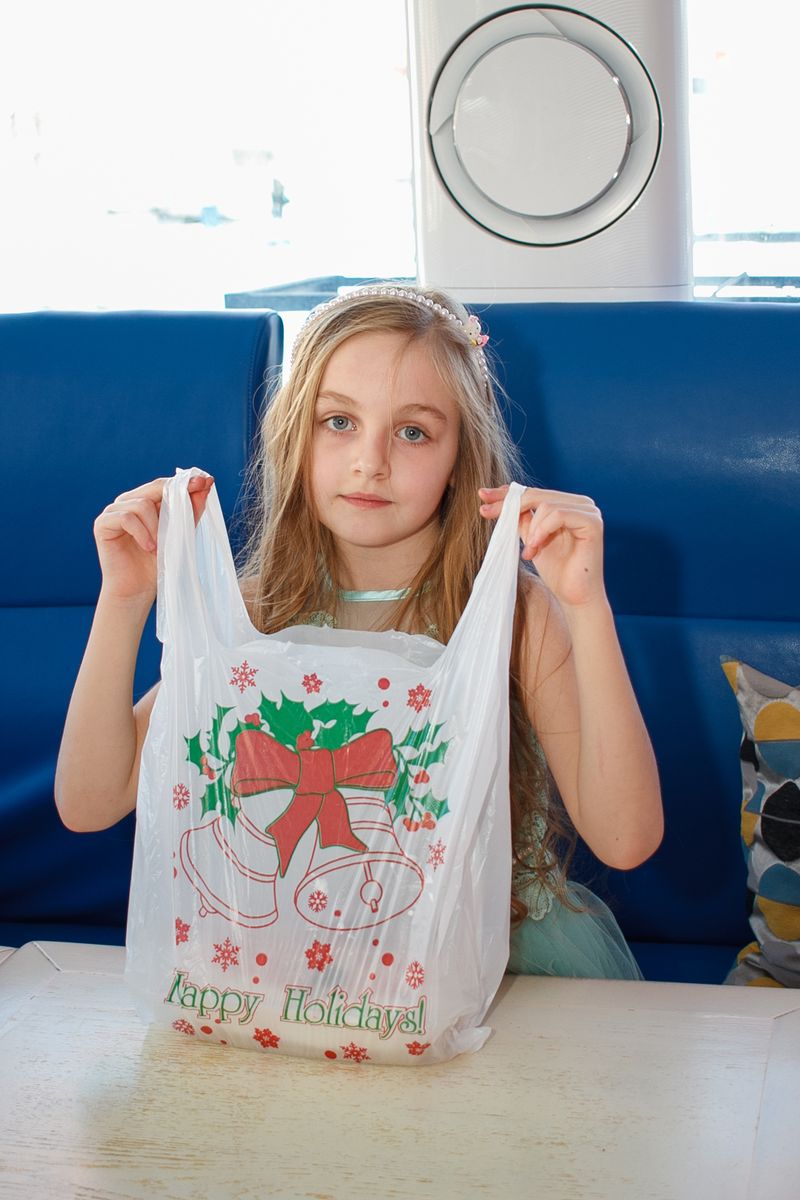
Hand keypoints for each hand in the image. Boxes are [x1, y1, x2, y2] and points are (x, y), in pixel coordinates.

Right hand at [94, 474, 213, 602]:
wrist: (137, 590)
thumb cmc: (158, 563)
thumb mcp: (180, 534)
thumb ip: (190, 511)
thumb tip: (205, 484)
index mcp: (146, 501)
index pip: (165, 484)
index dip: (184, 483)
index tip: (205, 482)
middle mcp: (128, 501)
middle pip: (154, 488)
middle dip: (175, 495)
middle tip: (188, 508)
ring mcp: (114, 511)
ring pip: (141, 503)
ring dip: (156, 526)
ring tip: (159, 546)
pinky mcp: (103, 523)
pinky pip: (126, 517)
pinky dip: (141, 532)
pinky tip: (148, 548)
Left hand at [479, 484, 605, 608]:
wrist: (574, 598)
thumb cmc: (557, 572)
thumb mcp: (531, 539)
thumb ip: (522, 519)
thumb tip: (501, 497)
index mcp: (568, 504)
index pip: (534, 493)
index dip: (508, 494)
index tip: (483, 496)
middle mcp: (581, 503)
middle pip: (538, 494)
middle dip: (509, 504)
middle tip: (486, 513)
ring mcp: (589, 511)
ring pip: (546, 504)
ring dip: (531, 530)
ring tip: (529, 552)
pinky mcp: (593, 523)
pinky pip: (558, 515)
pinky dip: (542, 530)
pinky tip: (535, 547)